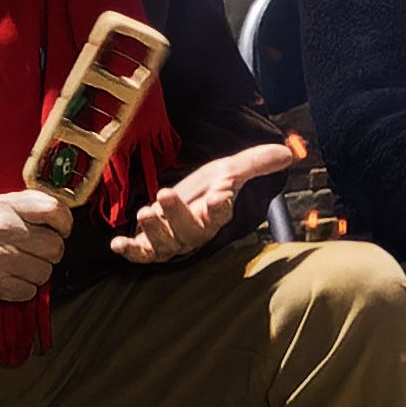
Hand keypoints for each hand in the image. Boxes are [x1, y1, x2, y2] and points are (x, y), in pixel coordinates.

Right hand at [0, 189, 73, 300]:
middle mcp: (5, 231)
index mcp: (7, 207)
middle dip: (50, 251)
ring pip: (45, 272)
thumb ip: (29, 204)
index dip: (64, 223)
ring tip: (21, 264)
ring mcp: (1, 260)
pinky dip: (23, 288)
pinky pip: (30, 291)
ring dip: (37, 272)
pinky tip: (11, 277)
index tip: (61, 229)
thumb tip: (62, 212)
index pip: (54, 210)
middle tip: (36, 250)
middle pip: (55, 247)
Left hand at [111, 141, 299, 264]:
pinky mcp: (150, 245)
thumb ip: (256, 162)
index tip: (221, 197)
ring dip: (154, 231)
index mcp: (215, 213)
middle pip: (189, 231)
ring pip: (165, 244)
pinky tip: (116, 243)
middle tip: (164, 193)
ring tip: (145, 212)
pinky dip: (130, 251)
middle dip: (177, 214)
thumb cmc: (209, 186)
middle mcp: (195, 232)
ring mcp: (172, 241)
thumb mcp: (230, 168)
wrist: (186, 199)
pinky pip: (141, 254)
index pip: (221, 212)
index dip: (221, 207)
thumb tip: (289, 153)